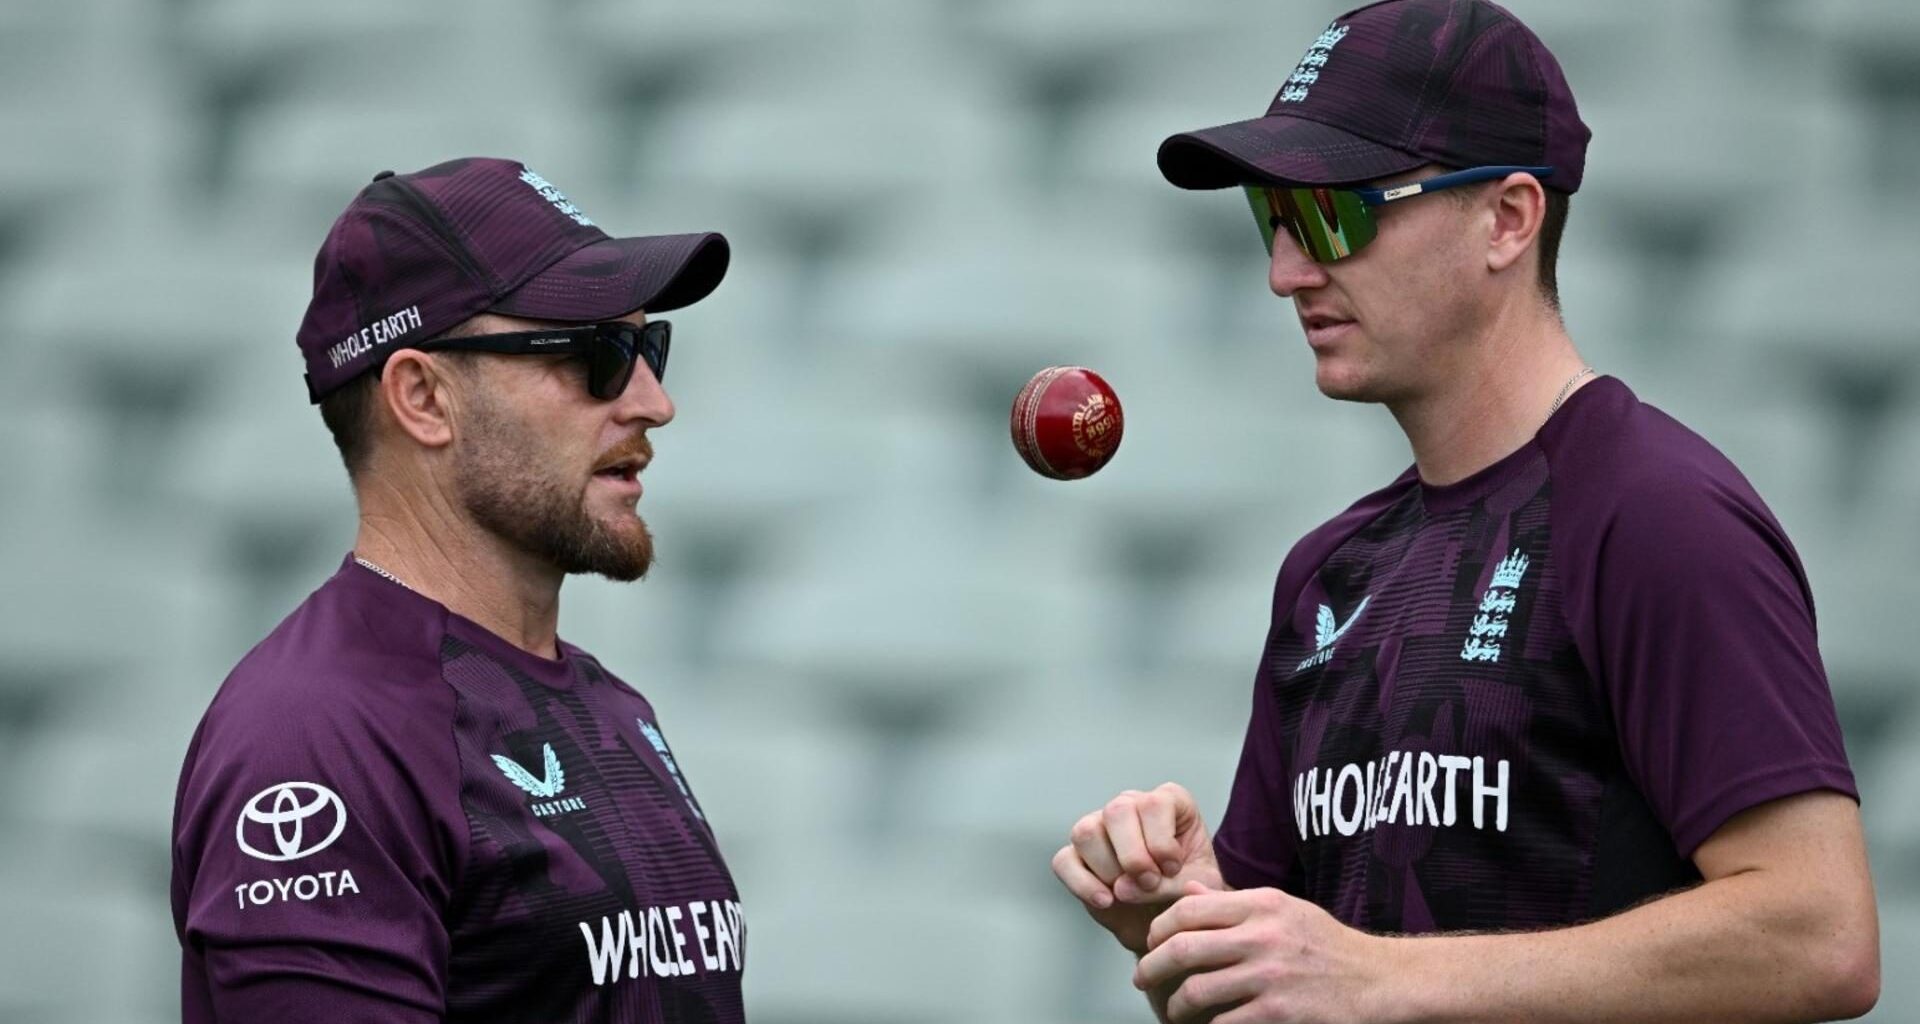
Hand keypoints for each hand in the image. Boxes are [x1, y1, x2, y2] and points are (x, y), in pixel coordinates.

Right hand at [1051, 782, 1224, 953]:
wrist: (1168, 917)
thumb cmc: (1187, 890)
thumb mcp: (1196, 886)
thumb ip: (1170, 884)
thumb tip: (1119, 888)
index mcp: (1167, 802)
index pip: (1153, 804)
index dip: (1161, 842)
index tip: (1172, 869)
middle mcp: (1130, 806)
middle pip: (1116, 812)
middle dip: (1133, 856)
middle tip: (1149, 882)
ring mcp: (1098, 826)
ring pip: (1087, 832)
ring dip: (1109, 870)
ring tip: (1129, 892)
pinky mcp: (1076, 854)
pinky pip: (1064, 860)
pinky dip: (1082, 884)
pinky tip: (1106, 901)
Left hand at [1134, 882, 1389, 1023]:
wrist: (1378, 981)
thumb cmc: (1327, 945)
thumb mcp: (1284, 909)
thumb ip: (1234, 903)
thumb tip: (1188, 892)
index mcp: (1261, 905)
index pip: (1188, 909)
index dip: (1159, 928)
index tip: (1151, 943)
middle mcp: (1263, 937)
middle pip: (1183, 948)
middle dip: (1151, 967)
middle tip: (1142, 978)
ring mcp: (1271, 977)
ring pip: (1197, 991)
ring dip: (1175, 1006)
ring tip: (1174, 1010)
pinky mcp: (1279, 1015)